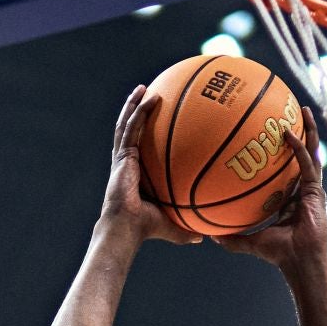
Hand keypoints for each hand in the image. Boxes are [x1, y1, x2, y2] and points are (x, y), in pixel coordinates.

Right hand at [98, 86, 202, 246]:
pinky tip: (151, 96)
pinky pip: (132, 127)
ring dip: (135, 104)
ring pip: (127, 124)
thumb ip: (187, 229)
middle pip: (131, 131)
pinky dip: (140, 110)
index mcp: (136, 175)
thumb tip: (204, 238)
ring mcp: (123, 158)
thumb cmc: (146, 229)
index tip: (156, 124)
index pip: (140, 150)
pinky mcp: (122, 155)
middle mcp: (127, 163)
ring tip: (143, 88)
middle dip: (136, 112)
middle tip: (148, 96)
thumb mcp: (172, 226)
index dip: (144, 136)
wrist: (127, 227)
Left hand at [215, 106, 326, 274]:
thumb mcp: (249, 242)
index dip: (282, 154)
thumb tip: (208, 234)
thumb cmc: (278, 254)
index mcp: (290, 198)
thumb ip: (231, 237)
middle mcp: (303, 190)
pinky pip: (307, 164)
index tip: (272, 137)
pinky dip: (299, 148)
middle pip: (302, 155)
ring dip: (308, 130)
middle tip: (290, 112)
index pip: (287, 171)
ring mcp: (312, 189)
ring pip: (312, 152)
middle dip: (300, 132)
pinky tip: (289, 133)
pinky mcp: (316, 191)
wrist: (298, 262)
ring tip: (303, 110)